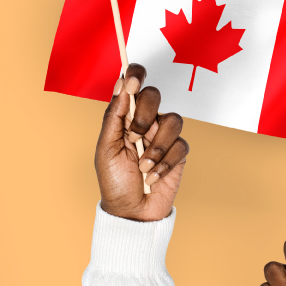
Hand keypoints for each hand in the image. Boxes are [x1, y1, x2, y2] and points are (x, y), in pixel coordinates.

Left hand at [96, 64, 188, 221]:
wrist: (130, 211)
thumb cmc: (114, 181)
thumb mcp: (106, 148)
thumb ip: (114, 117)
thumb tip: (121, 86)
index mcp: (125, 117)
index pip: (133, 85)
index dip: (135, 74)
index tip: (132, 78)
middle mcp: (145, 122)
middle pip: (155, 96)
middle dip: (143, 117)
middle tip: (132, 139)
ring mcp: (163, 136)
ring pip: (173, 120)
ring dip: (155, 146)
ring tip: (142, 166)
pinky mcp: (178, 153)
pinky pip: (180, 145)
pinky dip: (164, 163)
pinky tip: (152, 176)